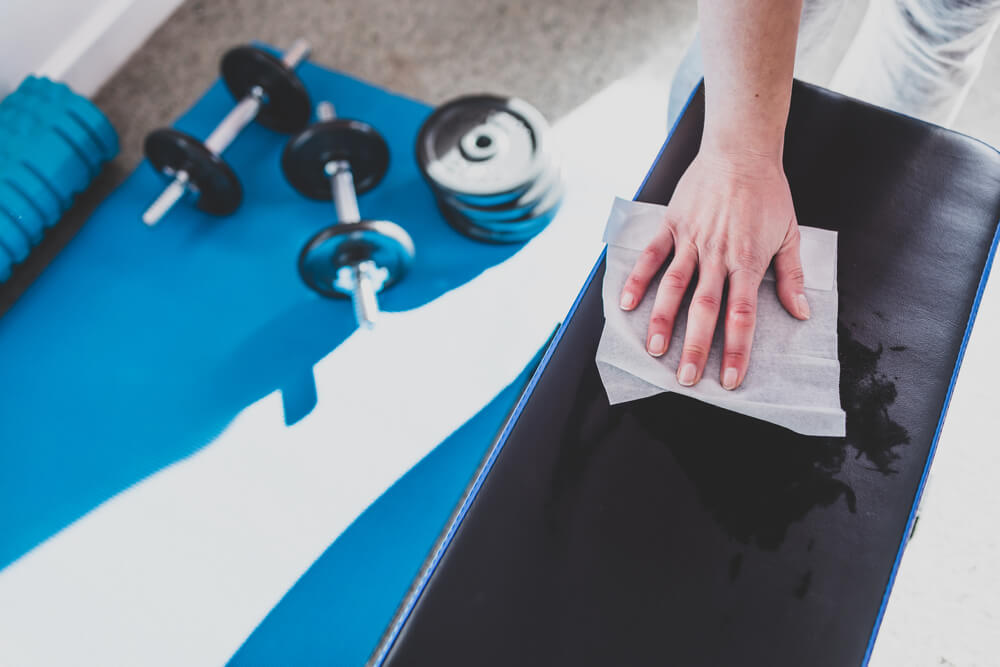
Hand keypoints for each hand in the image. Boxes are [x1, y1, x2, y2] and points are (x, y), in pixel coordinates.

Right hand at [618, 148, 809, 389]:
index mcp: (748, 260)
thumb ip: (791, 276)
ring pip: (674, 287)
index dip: (737, 350)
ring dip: (663, 320)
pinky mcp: (672, 225)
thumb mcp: (789, 233)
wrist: (741, 150)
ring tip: (654, 350)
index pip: (742, 315)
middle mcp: (717, 255)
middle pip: (705, 309)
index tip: (731, 379)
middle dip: (696, 346)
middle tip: (686, 378)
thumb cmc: (767, 192)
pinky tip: (627, 304)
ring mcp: (691, 240)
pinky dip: (638, 280)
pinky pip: (651, 257)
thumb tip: (801, 312)